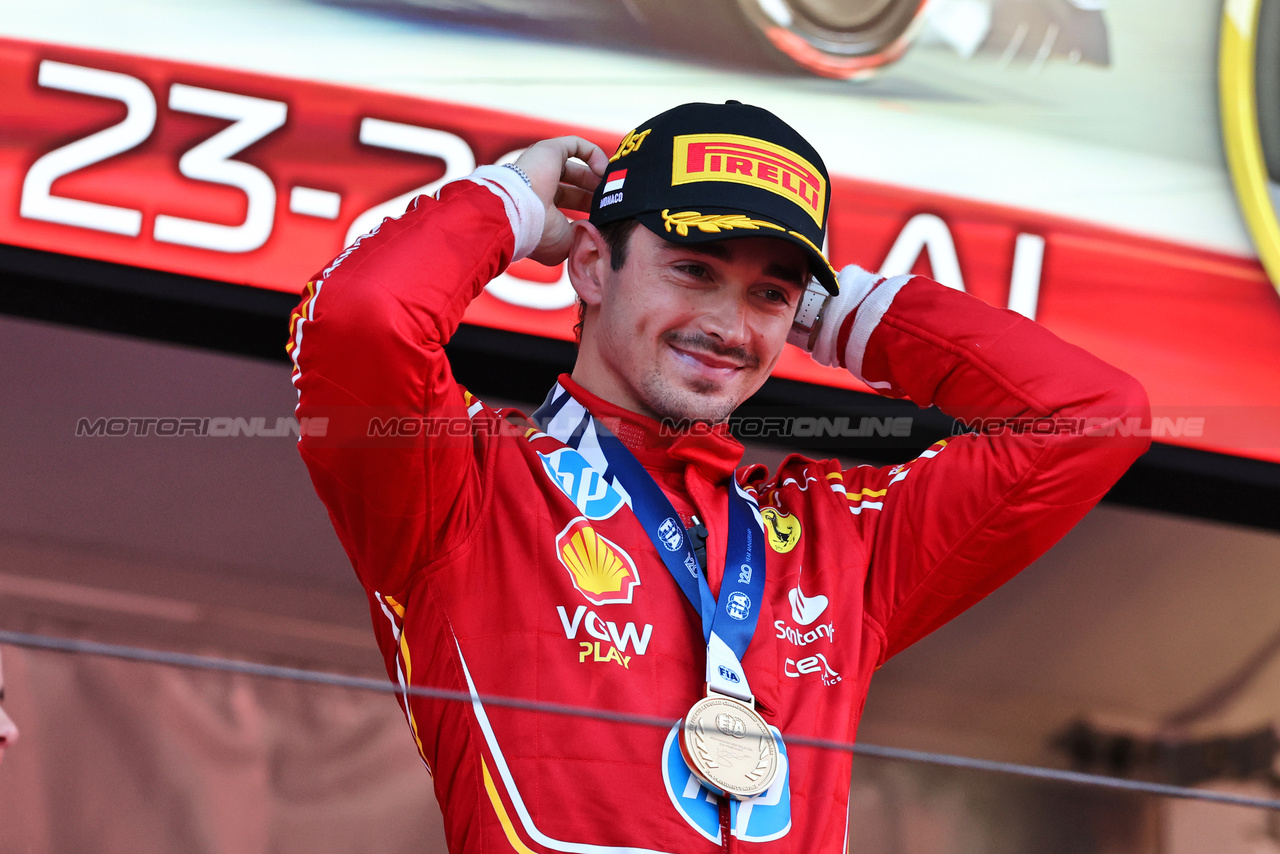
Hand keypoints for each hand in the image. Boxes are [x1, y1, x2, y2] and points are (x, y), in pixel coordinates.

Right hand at [514, 136, 608, 264]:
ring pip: (575, 168)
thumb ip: (581, 233)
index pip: (567, 207)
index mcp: (538, 210)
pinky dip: (594, 154)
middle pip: (573, 188)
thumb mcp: (565, 242)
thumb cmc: (540, 233)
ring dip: (597, 177)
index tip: (606, 217)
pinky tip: (604, 170)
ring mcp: (542, 167)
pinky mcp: (549, 150)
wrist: (520, 212)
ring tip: (613, 187)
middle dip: (595, 195)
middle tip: (614, 202)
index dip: (588, 210)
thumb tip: (595, 227)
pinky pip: (575, 145)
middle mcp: (538, 187)